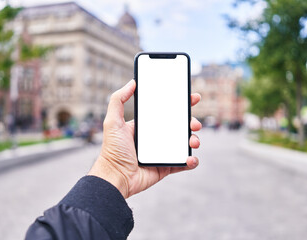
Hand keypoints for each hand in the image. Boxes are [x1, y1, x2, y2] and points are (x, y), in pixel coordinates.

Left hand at [88, 79, 201, 197]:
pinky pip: (183, 163)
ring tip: (193, 141)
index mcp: (146, 126)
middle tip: (194, 124)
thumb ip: (118, 100)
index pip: (166, 111)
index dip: (180, 104)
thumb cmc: (112, 150)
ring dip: (193, 140)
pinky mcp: (166, 167)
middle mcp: (156, 137)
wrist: (116, 177)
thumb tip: (132, 82)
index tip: (192, 98)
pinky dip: (191, 161)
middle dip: (191, 122)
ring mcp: (162, 152)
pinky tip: (190, 158)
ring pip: (184, 143)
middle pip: (179, 126)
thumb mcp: (112, 121)